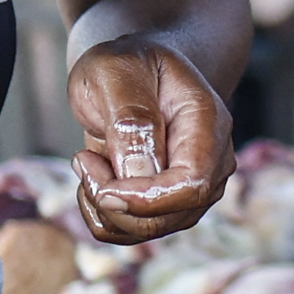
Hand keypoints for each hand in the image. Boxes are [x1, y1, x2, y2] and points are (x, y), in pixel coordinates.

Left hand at [65, 35, 232, 243]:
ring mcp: (194, 186)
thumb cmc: (129, 63)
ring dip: (104, 207)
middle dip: (115, 202)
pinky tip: (93, 179)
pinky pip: (133, 231)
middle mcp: (211, 161)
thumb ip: (130, 118)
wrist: (138, 68)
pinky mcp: (169, 201)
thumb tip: (139, 175)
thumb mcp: (116, 71)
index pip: (193, 184)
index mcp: (207, 124)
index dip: (146, 198)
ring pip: (150, 229)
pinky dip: (103, 215)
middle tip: (83, 160)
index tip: (100, 183)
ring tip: (87, 161)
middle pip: (172, 215)